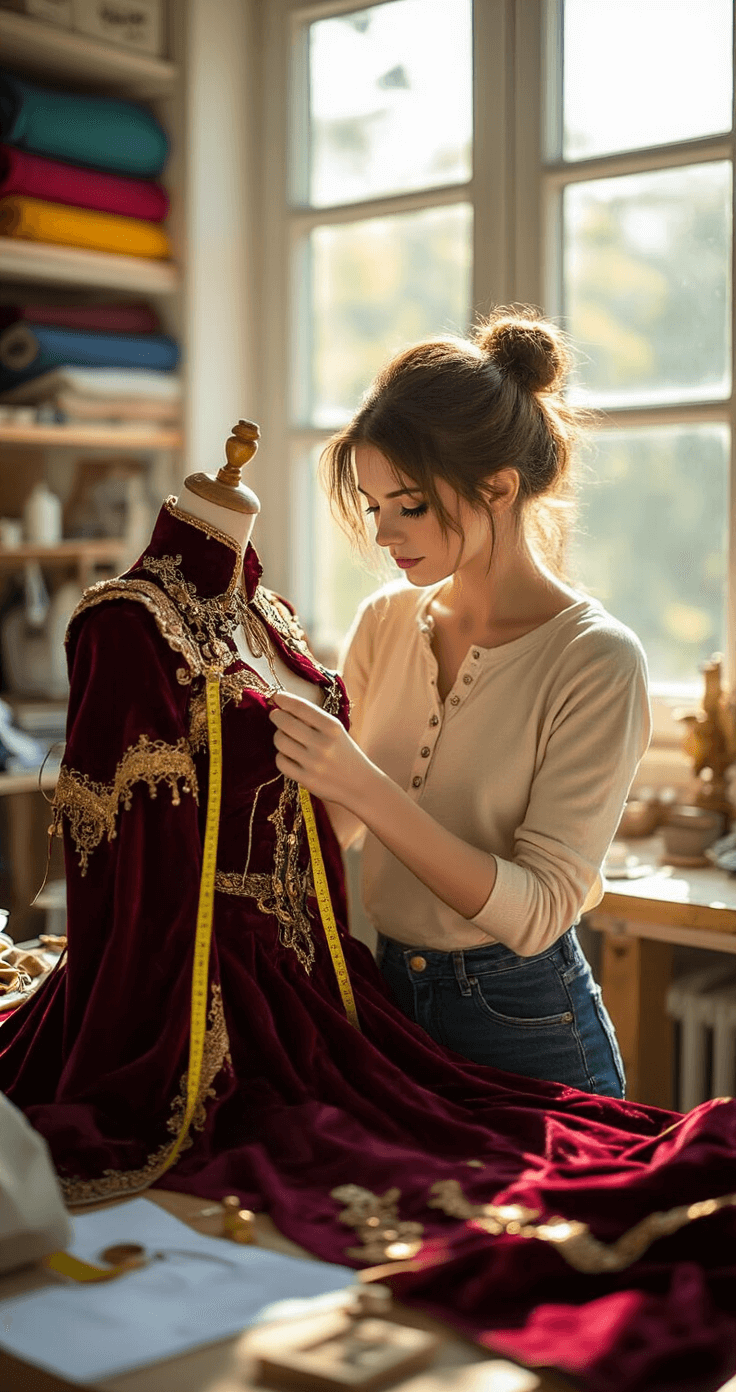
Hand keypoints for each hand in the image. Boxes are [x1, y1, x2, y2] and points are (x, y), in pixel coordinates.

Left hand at [268, 692, 379, 810]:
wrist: (360, 784)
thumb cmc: (344, 753)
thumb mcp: (337, 731)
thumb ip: (314, 719)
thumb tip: (283, 703)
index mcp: (333, 728)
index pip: (302, 707)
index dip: (286, 700)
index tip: (277, 697)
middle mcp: (323, 744)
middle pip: (286, 723)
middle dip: (277, 716)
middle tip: (276, 715)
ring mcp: (314, 763)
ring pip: (280, 741)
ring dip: (279, 736)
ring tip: (285, 737)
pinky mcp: (306, 780)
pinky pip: (281, 762)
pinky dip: (282, 756)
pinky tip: (289, 755)